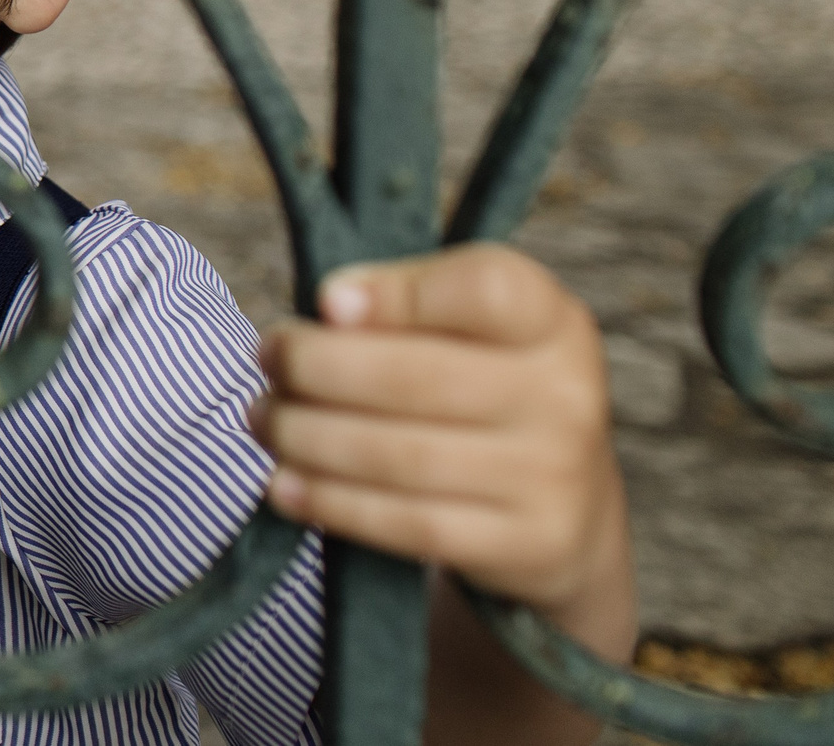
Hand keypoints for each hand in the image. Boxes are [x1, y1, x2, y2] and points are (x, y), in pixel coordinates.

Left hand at [249, 245, 633, 646]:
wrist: (569, 509)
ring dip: (306, 436)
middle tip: (268, 359)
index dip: (397, 293)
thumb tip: (331, 304)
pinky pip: (408, 525)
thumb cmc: (487, 388)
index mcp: (551, 321)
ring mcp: (550, 477)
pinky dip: (331, 502)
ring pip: (397, 456)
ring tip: (264, 419)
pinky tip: (285, 484)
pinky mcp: (525, 544)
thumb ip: (407, 298)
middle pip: (415, 377)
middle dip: (315, 367)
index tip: (324, 301)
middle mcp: (564, 396)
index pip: (485, 290)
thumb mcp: (471, 326)